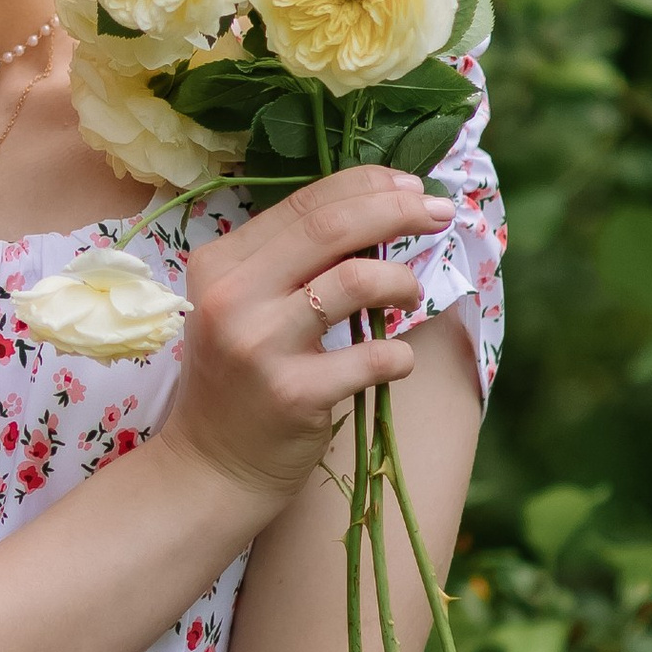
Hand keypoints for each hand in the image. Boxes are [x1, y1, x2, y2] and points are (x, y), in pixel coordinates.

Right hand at [166, 166, 452, 508]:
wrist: (210, 465)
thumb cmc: (239, 378)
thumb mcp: (244, 306)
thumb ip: (292, 261)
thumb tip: (378, 211)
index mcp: (220, 262)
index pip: (304, 204)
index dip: (368, 186)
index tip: (413, 188)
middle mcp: (232, 296)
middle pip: (331, 228)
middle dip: (399, 211)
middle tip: (441, 213)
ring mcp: (260, 345)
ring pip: (356, 281)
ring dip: (401, 280)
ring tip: (410, 293)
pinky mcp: (293, 393)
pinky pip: (373, 356)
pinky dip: (399, 354)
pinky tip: (396, 360)